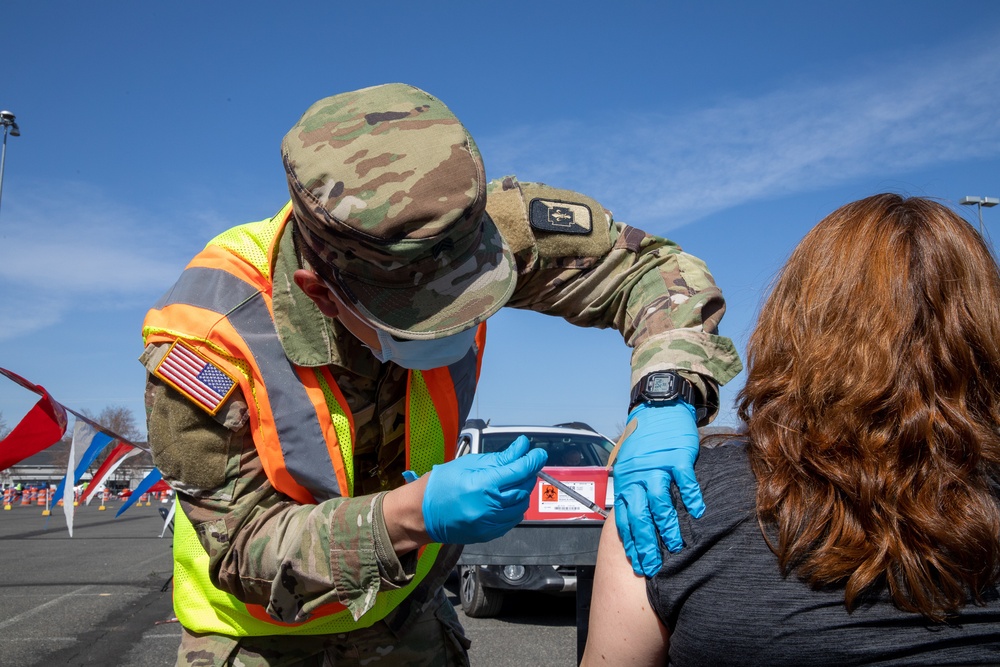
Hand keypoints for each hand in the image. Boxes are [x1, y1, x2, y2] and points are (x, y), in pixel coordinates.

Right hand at [423, 435, 547, 543]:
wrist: (423, 513)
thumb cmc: (441, 486)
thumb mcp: (469, 464)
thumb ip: (499, 458)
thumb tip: (520, 448)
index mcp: (483, 485)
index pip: (519, 471)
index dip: (533, 460)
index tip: (539, 454)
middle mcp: (489, 506)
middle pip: (523, 488)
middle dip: (528, 475)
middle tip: (524, 465)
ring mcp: (490, 523)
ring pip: (521, 506)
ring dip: (523, 492)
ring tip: (512, 482)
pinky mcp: (489, 534)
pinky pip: (513, 520)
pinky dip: (515, 507)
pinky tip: (506, 499)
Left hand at [612, 400, 701, 576]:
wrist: (658, 407)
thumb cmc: (646, 441)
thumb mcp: (632, 465)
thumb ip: (634, 489)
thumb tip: (637, 519)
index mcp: (625, 480)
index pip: (624, 517)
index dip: (631, 542)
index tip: (637, 562)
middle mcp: (638, 474)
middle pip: (639, 514)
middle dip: (645, 543)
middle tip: (652, 565)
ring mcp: (658, 465)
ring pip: (659, 501)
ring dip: (666, 526)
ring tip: (675, 545)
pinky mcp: (677, 455)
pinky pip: (684, 480)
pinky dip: (691, 497)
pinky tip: (697, 513)